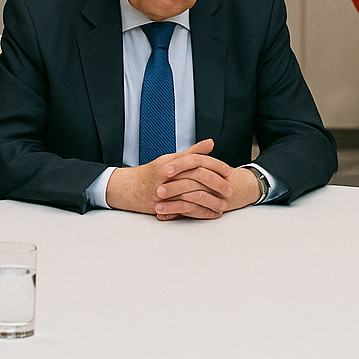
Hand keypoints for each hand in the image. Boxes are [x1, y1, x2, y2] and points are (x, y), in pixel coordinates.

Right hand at [106, 139, 257, 218]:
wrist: (128, 188)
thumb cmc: (151, 174)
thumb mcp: (171, 159)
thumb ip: (191, 152)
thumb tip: (210, 143)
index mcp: (172, 161)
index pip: (197, 160)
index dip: (215, 165)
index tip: (228, 171)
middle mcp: (168, 174)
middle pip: (196, 176)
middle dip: (216, 183)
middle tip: (230, 190)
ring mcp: (164, 190)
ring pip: (191, 194)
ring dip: (210, 201)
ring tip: (223, 205)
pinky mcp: (162, 205)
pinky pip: (184, 209)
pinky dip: (199, 212)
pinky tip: (210, 214)